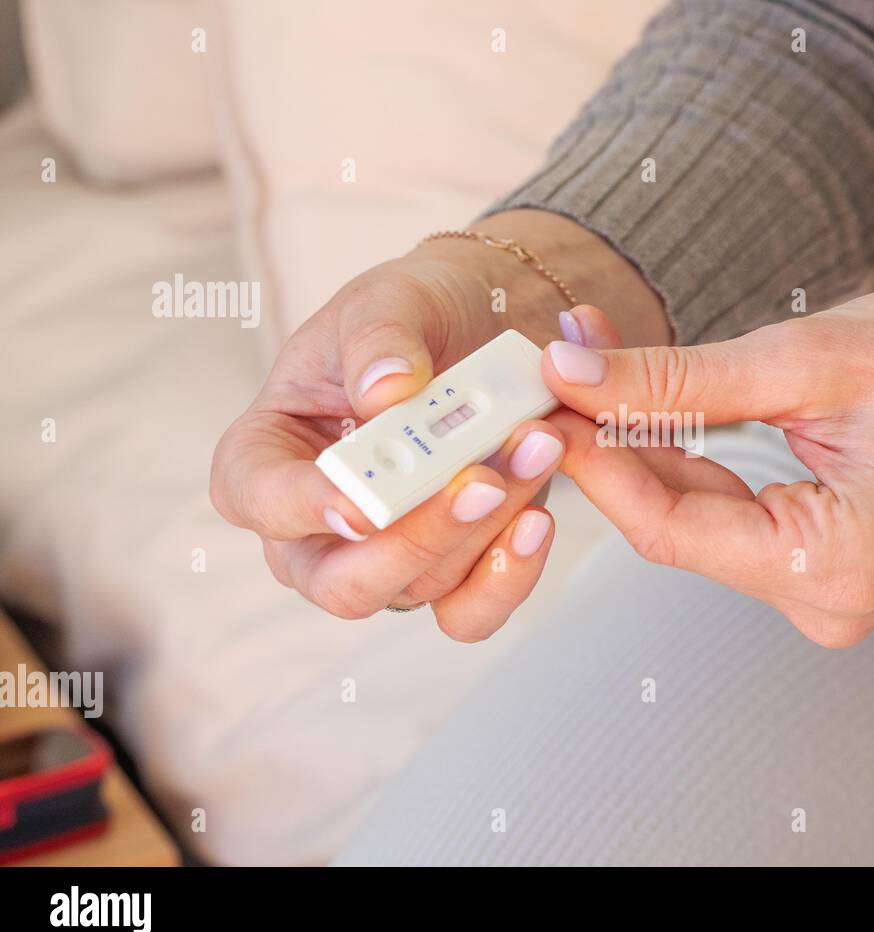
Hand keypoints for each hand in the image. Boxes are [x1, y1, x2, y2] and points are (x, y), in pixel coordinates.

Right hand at [208, 205, 668, 639]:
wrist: (485, 328)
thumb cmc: (413, 316)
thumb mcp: (390, 298)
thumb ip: (380, 338)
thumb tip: (385, 388)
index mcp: (267, 455)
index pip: (257, 498)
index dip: (301, 509)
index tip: (362, 501)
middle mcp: (316, 528)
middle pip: (343, 581)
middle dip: (418, 538)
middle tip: (482, 482)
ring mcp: (384, 560)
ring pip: (420, 586)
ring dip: (486, 528)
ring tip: (537, 449)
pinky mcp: (449, 573)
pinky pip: (469, 612)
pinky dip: (508, 577)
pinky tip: (536, 520)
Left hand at [544, 288, 873, 646]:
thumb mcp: (810, 359)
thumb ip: (681, 379)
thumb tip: (571, 374)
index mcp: (835, 567)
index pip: (670, 527)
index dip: (595, 461)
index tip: (536, 395)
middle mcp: (825, 603)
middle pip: (676, 526)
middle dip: (610, 443)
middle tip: (552, 362)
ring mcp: (823, 591)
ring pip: (695, 518)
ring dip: (642, 443)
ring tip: (588, 364)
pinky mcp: (818, 564)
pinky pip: (728, 514)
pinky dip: (686, 456)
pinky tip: (643, 402)